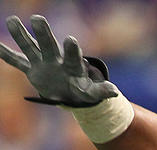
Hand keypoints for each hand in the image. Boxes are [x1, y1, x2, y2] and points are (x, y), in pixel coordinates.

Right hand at [0, 14, 116, 106]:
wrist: (70, 92)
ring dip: (21, 36)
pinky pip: (16, 62)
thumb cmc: (82, 90)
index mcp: (72, 66)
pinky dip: (6, 55)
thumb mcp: (91, 93)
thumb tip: (115, 92)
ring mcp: (42, 63)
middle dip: (44, 33)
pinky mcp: (31, 69)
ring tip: (12, 20)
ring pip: (30, 47)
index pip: (73, 56)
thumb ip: (101, 91)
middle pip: (48, 45)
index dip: (72, 49)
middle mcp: (55, 60)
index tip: (71, 40)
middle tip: (38, 18)